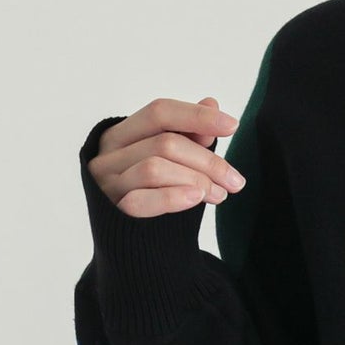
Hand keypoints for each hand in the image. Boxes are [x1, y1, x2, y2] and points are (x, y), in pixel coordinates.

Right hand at [88, 97, 245, 216]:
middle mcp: (109, 154)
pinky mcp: (112, 212)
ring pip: (156, 169)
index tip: (233, 126)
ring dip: (197, 180)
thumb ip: (189, 134)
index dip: (196, 115)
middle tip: (235, 181)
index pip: (160, 112)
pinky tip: (196, 197)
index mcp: (122, 134)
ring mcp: (108, 182)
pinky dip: (172, 197)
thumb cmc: (151, 192)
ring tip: (220, 195)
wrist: (131, 241)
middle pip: (165, 143)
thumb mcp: (170, 160)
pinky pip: (141, 200)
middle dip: (208, 161)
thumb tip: (211, 103)